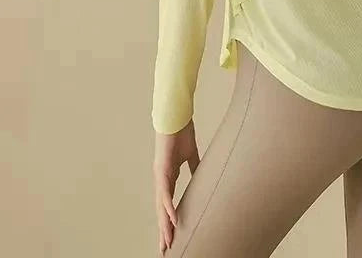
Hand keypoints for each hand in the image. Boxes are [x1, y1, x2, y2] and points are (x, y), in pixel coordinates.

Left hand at [153, 118, 200, 254]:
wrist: (175, 115)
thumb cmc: (182, 132)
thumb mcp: (191, 153)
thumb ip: (194, 166)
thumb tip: (201, 177)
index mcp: (168, 176)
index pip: (168, 204)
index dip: (169, 221)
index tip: (171, 237)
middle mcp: (162, 179)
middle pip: (162, 210)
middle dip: (164, 230)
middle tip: (165, 248)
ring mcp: (160, 174)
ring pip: (161, 206)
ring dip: (164, 225)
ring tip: (167, 241)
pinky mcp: (162, 168)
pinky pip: (165, 192)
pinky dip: (168, 207)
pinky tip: (171, 219)